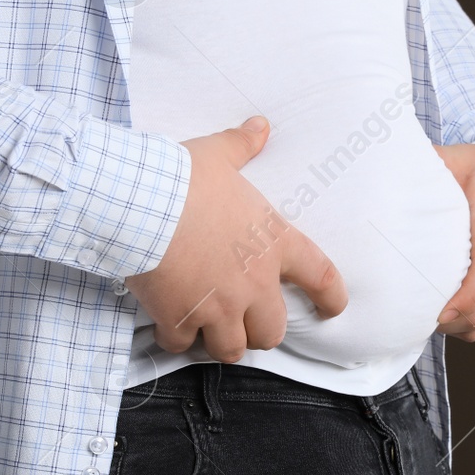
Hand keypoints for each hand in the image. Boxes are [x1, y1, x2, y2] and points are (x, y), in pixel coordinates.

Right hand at [125, 116, 348, 361]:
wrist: (141, 204)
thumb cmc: (184, 179)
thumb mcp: (218, 155)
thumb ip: (242, 145)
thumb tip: (260, 126)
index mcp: (273, 244)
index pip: (320, 276)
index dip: (332, 298)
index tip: (334, 308)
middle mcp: (252, 284)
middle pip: (271, 331)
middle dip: (261, 331)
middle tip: (247, 321)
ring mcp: (217, 307)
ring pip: (231, 349)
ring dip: (223, 342)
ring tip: (211, 330)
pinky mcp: (179, 319)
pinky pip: (181, 344)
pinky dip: (177, 338)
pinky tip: (169, 325)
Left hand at [431, 143, 474, 341]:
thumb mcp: (459, 160)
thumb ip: (427, 166)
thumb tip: (386, 167)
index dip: (465, 299)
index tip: (438, 314)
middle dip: (456, 321)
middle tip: (419, 321)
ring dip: (462, 325)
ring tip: (428, 319)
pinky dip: (472, 320)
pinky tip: (448, 314)